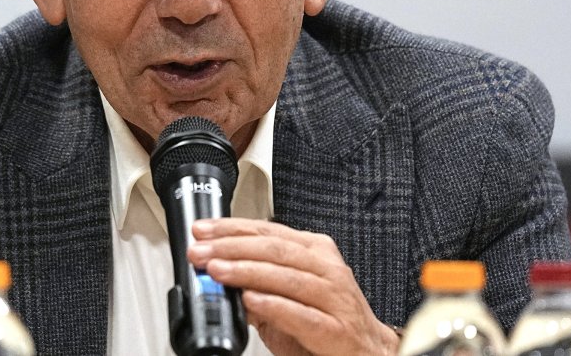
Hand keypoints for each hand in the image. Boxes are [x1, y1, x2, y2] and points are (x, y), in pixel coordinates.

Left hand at [188, 218, 398, 355]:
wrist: (369, 353)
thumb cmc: (329, 322)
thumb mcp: (290, 295)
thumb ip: (257, 284)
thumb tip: (217, 274)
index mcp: (315, 252)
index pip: (268, 231)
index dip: (232, 228)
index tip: (203, 230)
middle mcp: (326, 269)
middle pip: (274, 249)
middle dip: (231, 247)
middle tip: (200, 251)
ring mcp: (334, 298)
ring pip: (286, 276)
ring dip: (246, 271)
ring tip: (217, 270)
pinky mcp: (336, 330)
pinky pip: (301, 314)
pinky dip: (273, 305)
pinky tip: (250, 300)